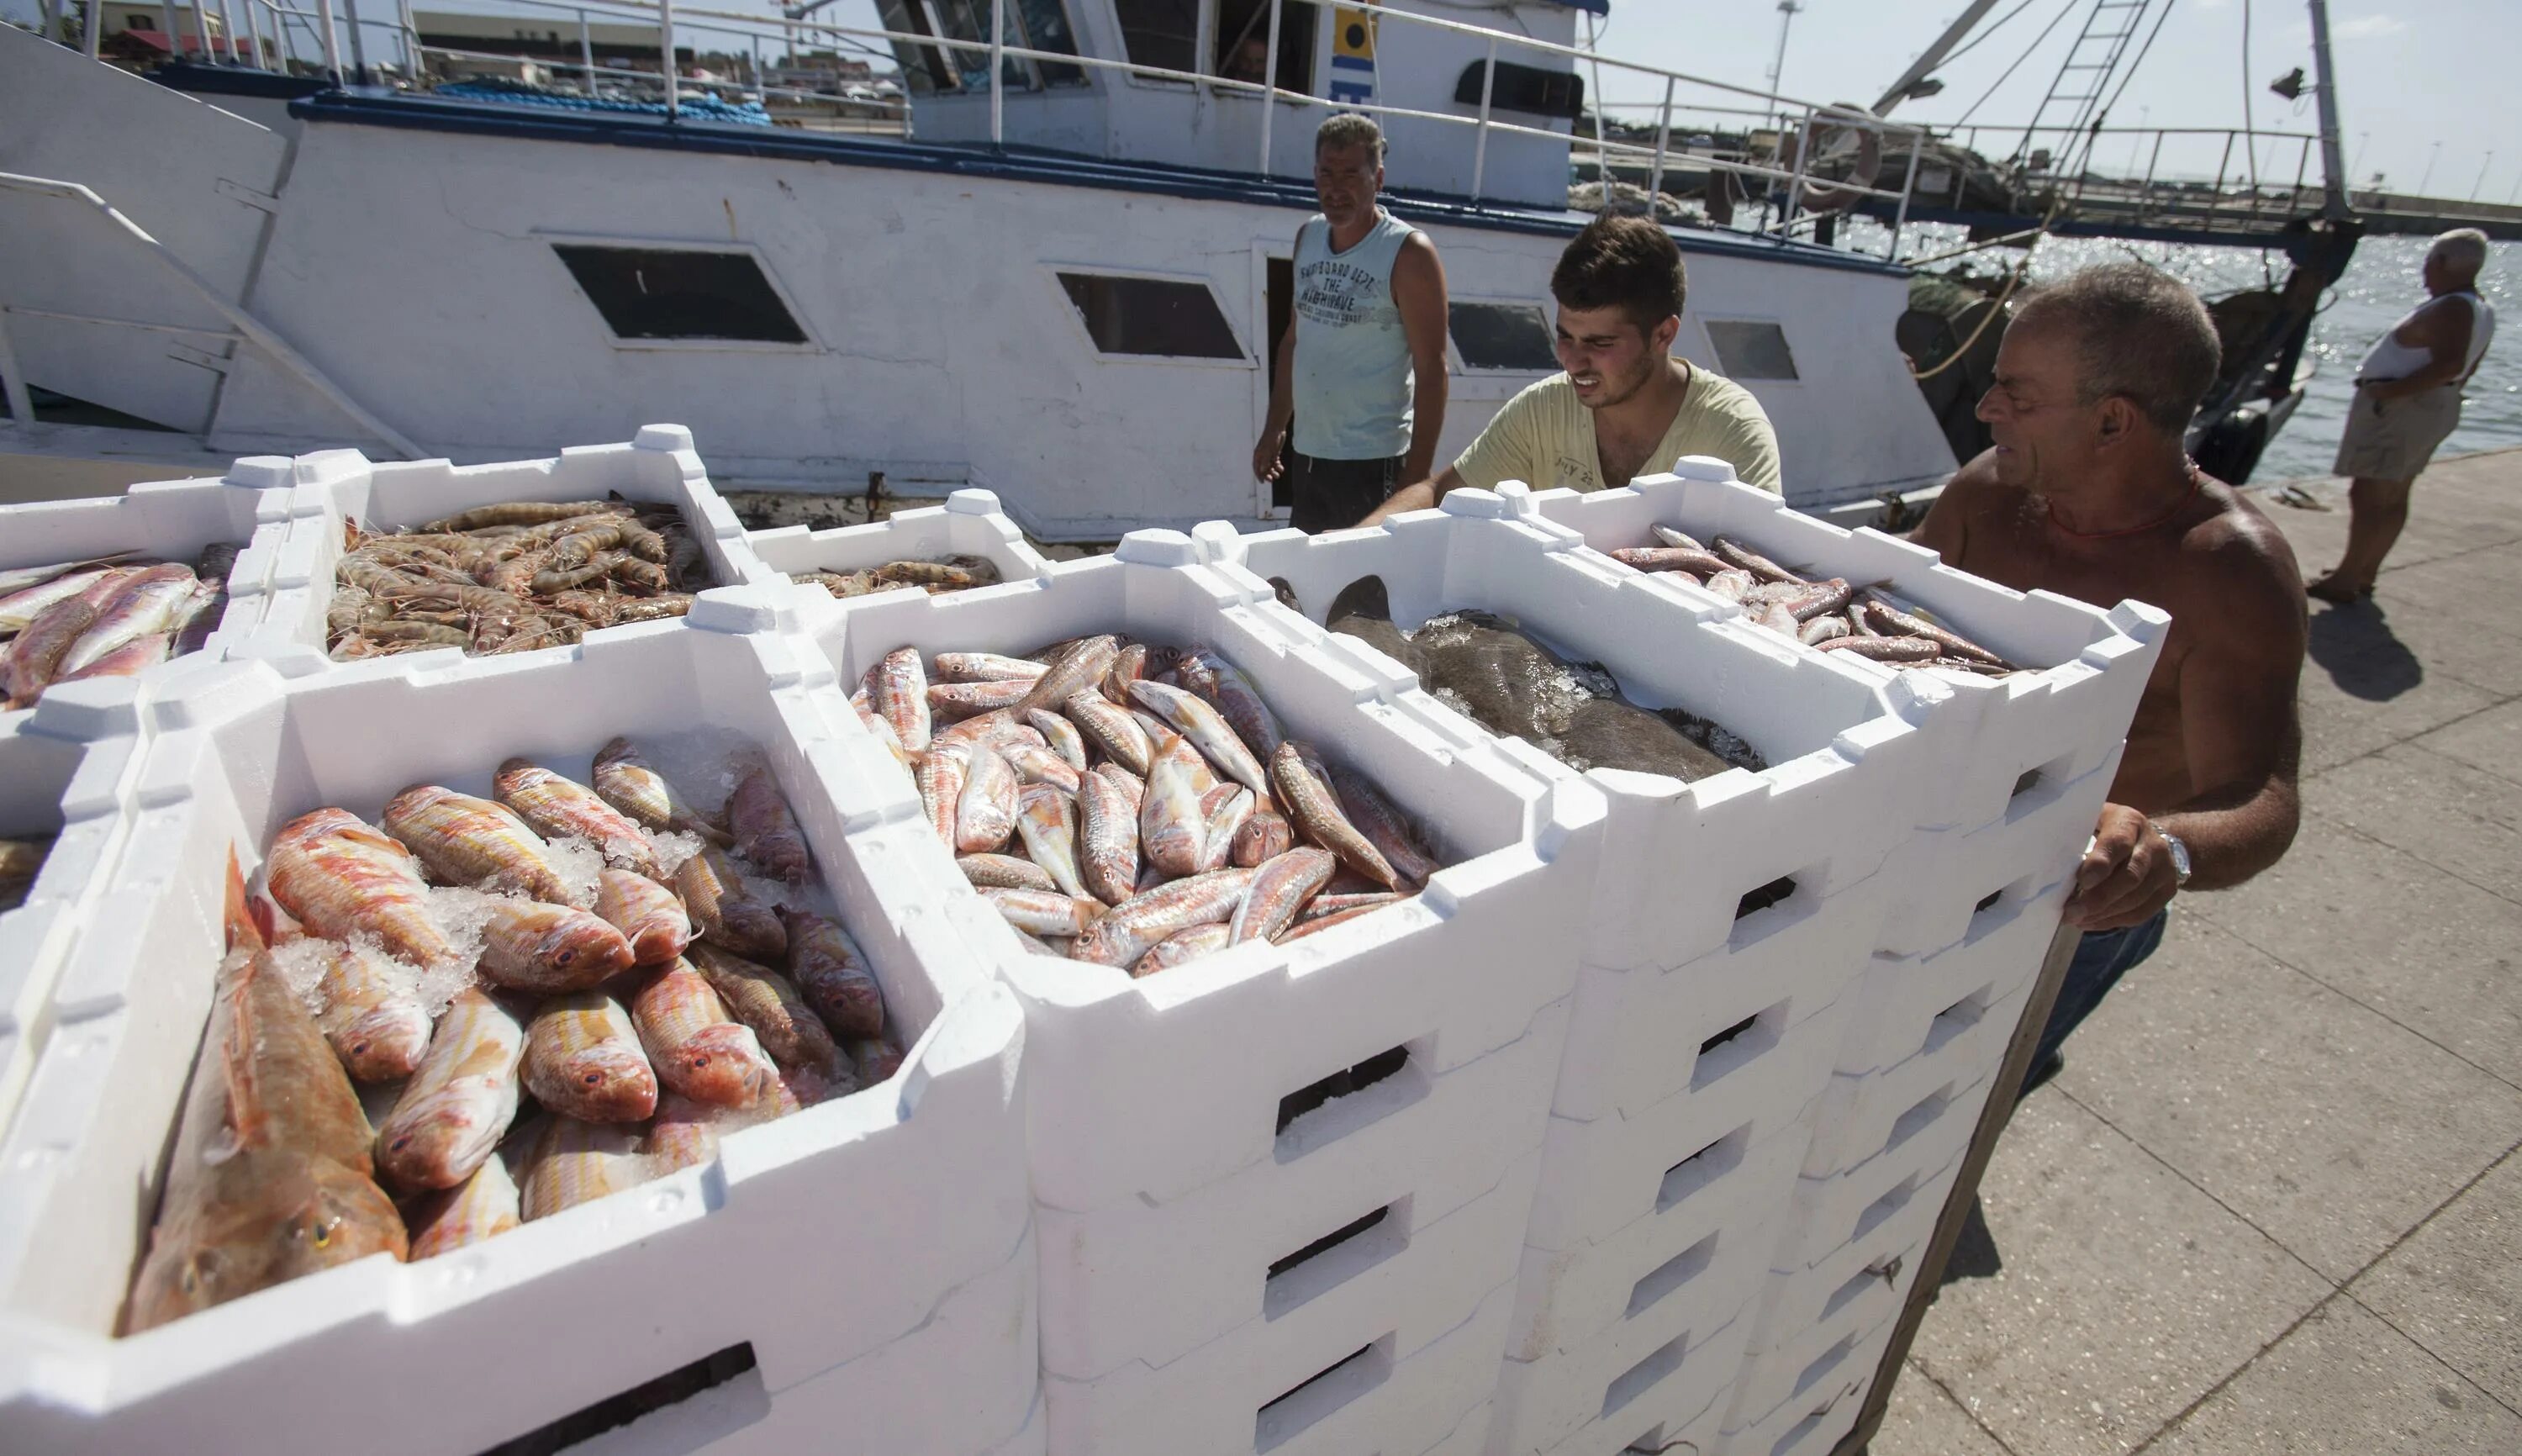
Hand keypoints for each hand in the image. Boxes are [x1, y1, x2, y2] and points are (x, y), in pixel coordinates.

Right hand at [1253, 431, 1285, 482]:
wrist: (1277, 429)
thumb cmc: (1271, 439)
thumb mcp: (1268, 451)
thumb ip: (1265, 461)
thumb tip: (1262, 470)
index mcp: (1258, 455)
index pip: (1256, 468)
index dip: (1259, 476)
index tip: (1263, 482)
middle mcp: (1262, 455)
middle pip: (1263, 468)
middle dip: (1267, 474)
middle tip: (1272, 479)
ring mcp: (1268, 454)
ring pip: (1270, 465)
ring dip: (1273, 470)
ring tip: (1278, 474)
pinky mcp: (1274, 452)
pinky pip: (1275, 461)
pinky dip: (1277, 465)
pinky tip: (1281, 468)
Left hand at [2065, 803, 2180, 930]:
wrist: (2151, 838)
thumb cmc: (2108, 829)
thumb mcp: (2095, 820)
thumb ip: (2077, 834)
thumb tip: (2046, 860)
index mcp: (2130, 822)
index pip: (2118, 843)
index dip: (2101, 863)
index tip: (2081, 881)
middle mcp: (2153, 845)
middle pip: (2130, 877)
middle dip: (2098, 898)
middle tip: (2071, 912)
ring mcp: (2165, 869)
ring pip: (2135, 899)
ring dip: (2103, 913)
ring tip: (2076, 919)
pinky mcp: (2167, 890)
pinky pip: (2141, 913)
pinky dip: (2113, 921)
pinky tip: (2091, 921)